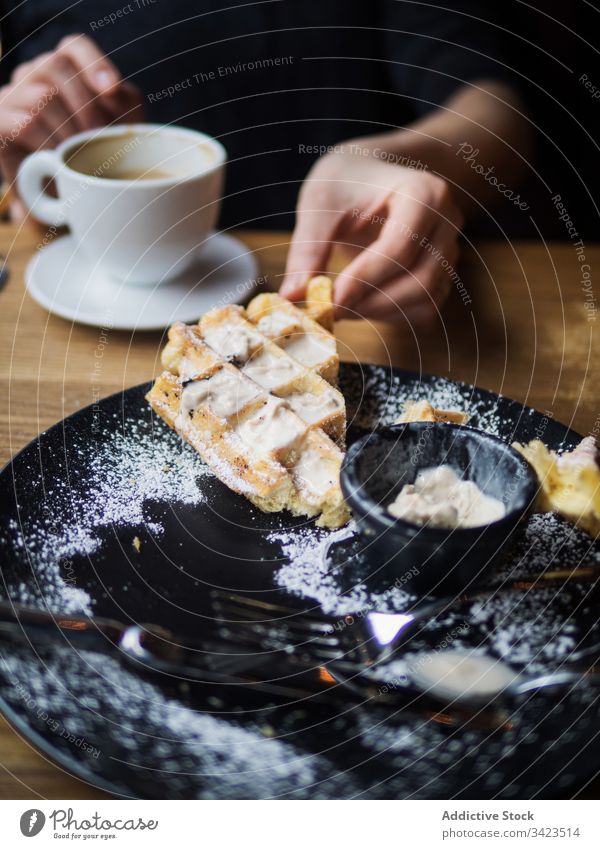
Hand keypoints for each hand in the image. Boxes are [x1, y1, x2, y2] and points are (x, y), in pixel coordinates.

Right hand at [0, 34, 143, 207]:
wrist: (62, 200)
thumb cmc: (93, 160)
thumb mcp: (118, 130)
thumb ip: (124, 105)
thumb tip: (116, 91)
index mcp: (64, 70)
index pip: (74, 46)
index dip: (94, 62)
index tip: (113, 89)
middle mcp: (33, 75)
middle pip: (56, 67)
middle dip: (87, 106)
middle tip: (101, 138)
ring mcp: (12, 97)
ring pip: (41, 97)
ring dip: (69, 130)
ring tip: (82, 155)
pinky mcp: (0, 123)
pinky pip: (24, 124)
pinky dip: (49, 145)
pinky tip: (59, 160)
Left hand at [281, 146, 463, 324]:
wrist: (372, 173)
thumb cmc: (347, 181)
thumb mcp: (320, 202)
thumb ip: (308, 249)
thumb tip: (293, 297)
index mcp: (424, 192)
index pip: (400, 247)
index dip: (364, 279)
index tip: (328, 300)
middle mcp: (446, 222)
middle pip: (421, 280)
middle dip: (371, 302)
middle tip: (328, 310)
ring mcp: (449, 251)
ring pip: (425, 300)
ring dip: (378, 311)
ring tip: (339, 303)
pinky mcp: (441, 275)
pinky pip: (423, 310)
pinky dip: (390, 314)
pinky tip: (360, 301)